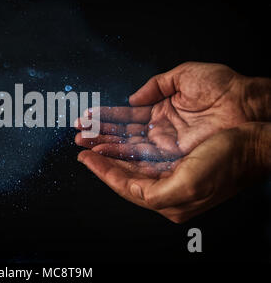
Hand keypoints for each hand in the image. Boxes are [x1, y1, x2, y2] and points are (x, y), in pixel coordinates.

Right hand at [75, 62, 269, 159]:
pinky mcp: (173, 158)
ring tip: (83, 144)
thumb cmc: (223, 87)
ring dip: (104, 146)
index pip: (127, 116)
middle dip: (99, 134)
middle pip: (123, 135)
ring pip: (128, 148)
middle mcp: (161, 131)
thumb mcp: (183, 76)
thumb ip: (155, 85)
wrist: (249, 104)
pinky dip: (120, 157)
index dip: (106, 117)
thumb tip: (132, 98)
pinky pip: (141, 159)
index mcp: (163, 111)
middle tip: (77, 134)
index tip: (86, 117)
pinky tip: (102, 153)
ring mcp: (166, 146)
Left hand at [77, 122, 270, 222]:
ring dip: (112, 148)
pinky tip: (119, 136)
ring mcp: (170, 171)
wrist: (253, 145)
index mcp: (168, 200)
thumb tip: (132, 190)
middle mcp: (166, 187)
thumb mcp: (189, 185)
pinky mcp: (175, 157)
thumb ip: (155, 194)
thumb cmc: (227, 164)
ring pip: (131, 159)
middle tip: (83, 145)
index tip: (84, 158)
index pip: (125, 187)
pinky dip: (129, 143)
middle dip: (103, 159)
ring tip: (94, 138)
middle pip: (124, 173)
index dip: (102, 172)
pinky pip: (143, 150)